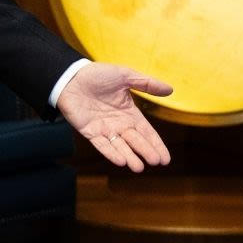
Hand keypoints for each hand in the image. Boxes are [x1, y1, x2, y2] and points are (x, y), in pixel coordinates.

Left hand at [57, 62, 173, 172]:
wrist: (71, 77)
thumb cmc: (98, 74)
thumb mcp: (126, 76)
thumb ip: (147, 84)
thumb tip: (170, 90)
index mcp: (129, 113)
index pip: (147, 132)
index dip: (156, 144)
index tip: (165, 159)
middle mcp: (119, 124)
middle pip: (136, 141)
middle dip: (146, 152)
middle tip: (156, 162)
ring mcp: (104, 129)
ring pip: (120, 146)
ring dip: (130, 157)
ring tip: (139, 167)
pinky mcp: (89, 132)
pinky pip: (102, 145)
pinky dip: (111, 153)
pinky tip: (121, 161)